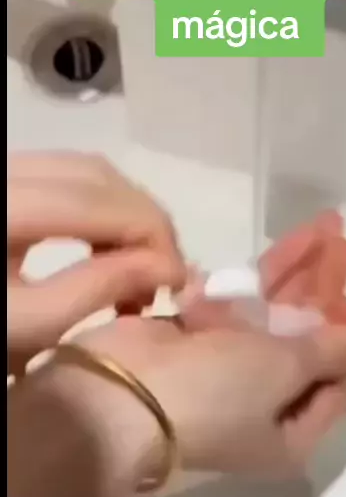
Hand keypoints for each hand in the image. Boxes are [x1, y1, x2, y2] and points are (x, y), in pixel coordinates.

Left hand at [7, 152, 184, 373]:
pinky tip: (106, 248)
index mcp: (3, 207)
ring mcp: (3, 172)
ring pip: (85, 171)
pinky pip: (65, 178)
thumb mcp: (28, 325)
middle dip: (144, 221)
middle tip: (162, 278)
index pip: (98, 200)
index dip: (151, 233)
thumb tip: (166, 267)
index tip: (178, 282)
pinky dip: (100, 209)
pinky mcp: (5, 182)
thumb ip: (98, 289)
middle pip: (96, 174)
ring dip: (125, 213)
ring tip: (137, 268)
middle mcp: (3, 172)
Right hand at [76, 213, 345, 475]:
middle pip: (303, 343)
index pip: (333, 384)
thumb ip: (329, 350)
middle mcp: (259, 406)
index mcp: (288, 434)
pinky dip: (258, 276)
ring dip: (297, 273)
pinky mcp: (193, 338)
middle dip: (323, 292)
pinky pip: (237, 303)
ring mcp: (224, 371)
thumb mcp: (284, 372)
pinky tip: (287, 243)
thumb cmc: (215, 393)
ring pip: (270, 316)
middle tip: (342, 243)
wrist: (118, 394)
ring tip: (328, 226)